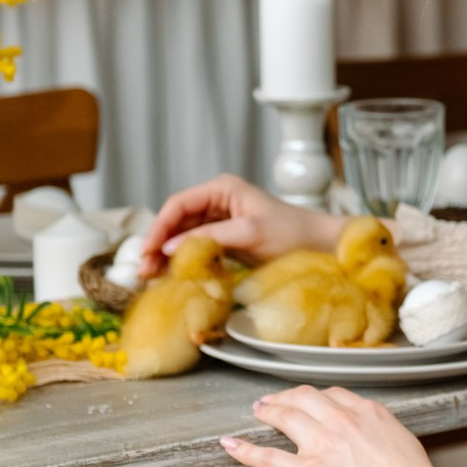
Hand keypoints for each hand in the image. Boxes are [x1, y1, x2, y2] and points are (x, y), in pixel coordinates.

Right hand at [141, 175, 344, 276]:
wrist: (322, 248)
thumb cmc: (293, 234)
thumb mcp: (250, 233)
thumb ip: (210, 237)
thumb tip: (171, 248)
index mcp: (222, 189)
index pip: (178, 205)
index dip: (159, 227)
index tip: (148, 251)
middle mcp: (218, 202)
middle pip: (176, 221)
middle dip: (159, 244)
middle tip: (144, 270)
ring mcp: (221, 222)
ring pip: (183, 237)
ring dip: (168, 256)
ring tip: (152, 277)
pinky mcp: (227, 242)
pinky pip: (197, 249)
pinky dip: (184, 262)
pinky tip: (173, 276)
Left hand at [220, 386, 464, 466]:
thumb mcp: (401, 440)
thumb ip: (380, 433)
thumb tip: (373, 439)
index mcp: (367, 412)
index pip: (332, 394)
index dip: (313, 396)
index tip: (306, 400)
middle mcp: (342, 420)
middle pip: (303, 397)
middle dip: (284, 397)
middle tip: (272, 402)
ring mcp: (323, 444)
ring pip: (284, 416)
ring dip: (267, 411)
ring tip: (257, 412)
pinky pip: (269, 457)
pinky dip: (245, 449)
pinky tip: (230, 444)